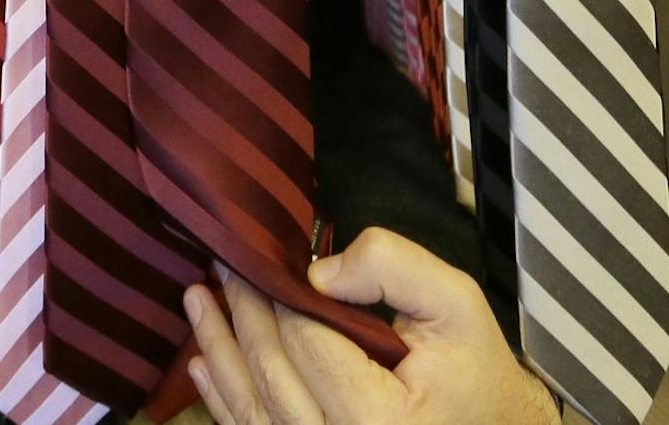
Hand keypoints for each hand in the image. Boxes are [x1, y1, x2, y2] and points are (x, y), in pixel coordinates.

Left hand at [183, 227, 559, 424]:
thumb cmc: (473, 369)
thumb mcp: (454, 302)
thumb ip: (392, 268)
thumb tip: (317, 272)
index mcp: (382, 420)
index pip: (311, 344)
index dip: (280, 297)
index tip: (258, 260)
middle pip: (273, 376)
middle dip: (242, 316)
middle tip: (222, 267)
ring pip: (253, 410)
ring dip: (218, 352)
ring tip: (196, 302)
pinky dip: (223, 400)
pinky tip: (201, 366)